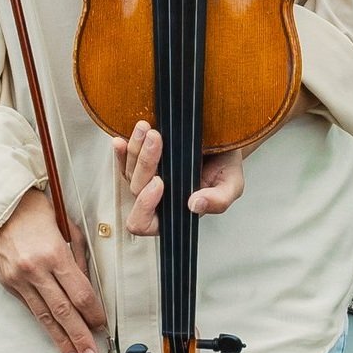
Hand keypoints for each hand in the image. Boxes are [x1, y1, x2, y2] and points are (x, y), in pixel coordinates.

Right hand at [0, 188, 107, 352]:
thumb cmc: (36, 212)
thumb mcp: (66, 228)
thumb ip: (78, 259)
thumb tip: (88, 290)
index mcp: (54, 253)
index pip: (80, 293)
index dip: (93, 313)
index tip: (102, 325)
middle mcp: (35, 269)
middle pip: (63, 310)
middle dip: (79, 335)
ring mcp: (19, 279)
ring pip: (44, 316)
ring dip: (61, 339)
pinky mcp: (7, 284)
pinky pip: (30, 308)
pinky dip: (44, 324)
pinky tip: (54, 336)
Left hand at [112, 121, 245, 236]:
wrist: (225, 142)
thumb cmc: (226, 168)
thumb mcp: (231, 185)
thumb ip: (218, 200)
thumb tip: (195, 205)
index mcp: (174, 213)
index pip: (146, 223)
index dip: (146, 206)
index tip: (160, 182)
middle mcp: (158, 199)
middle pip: (136, 190)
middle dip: (145, 164)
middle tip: (157, 139)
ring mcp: (148, 179)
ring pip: (130, 171)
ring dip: (136, 149)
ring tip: (147, 129)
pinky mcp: (144, 162)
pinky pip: (124, 160)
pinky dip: (121, 151)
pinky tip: (121, 140)